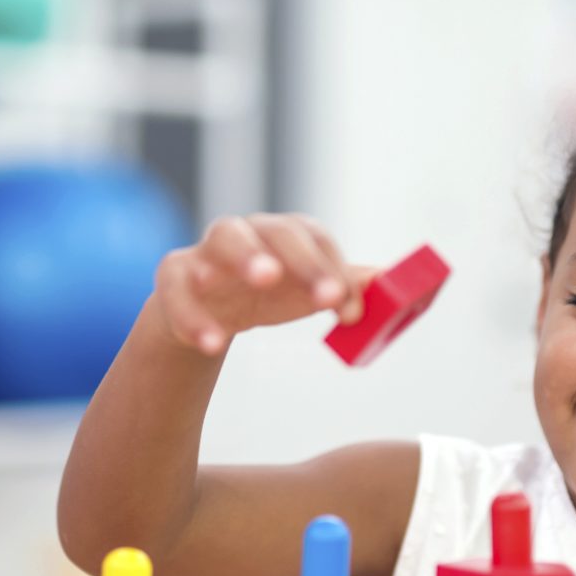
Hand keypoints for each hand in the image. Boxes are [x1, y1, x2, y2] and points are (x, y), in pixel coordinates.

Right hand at [151, 213, 373, 354]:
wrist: (207, 312)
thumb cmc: (267, 296)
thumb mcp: (306, 293)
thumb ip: (347, 287)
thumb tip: (403, 288)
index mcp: (283, 235)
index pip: (313, 236)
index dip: (332, 267)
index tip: (347, 308)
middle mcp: (247, 233)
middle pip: (273, 230)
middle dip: (300, 257)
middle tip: (323, 292)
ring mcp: (207, 252)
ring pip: (223, 239)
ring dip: (247, 256)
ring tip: (266, 279)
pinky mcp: (173, 278)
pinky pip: (178, 291)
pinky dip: (194, 317)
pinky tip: (214, 344)